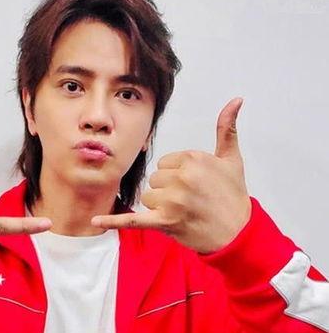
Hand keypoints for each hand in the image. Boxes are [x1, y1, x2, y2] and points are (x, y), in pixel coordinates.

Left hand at [91, 98, 251, 253]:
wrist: (237, 233)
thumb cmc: (233, 196)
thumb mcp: (231, 159)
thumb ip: (227, 129)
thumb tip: (235, 100)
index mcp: (193, 160)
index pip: (166, 163)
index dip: (177, 175)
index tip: (195, 185)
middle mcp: (181, 178)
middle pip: (155, 181)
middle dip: (169, 191)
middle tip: (191, 201)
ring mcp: (172, 201)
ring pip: (148, 198)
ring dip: (161, 207)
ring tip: (185, 213)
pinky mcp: (165, 222)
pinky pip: (133, 220)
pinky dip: (114, 221)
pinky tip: (96, 220)